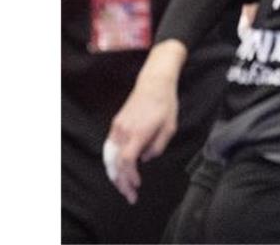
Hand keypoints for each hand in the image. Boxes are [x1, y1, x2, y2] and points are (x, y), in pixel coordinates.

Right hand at [104, 41, 186, 202]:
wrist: (154, 83)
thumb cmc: (165, 104)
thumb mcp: (170, 127)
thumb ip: (158, 146)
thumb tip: (145, 159)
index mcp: (138, 133)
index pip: (127, 161)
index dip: (129, 176)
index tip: (137, 185)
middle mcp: (124, 131)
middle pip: (115, 163)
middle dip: (121, 182)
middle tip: (130, 196)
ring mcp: (117, 127)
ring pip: (109, 157)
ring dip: (115, 174)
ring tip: (122, 187)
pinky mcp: (115, 124)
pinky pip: (109, 148)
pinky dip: (112, 162)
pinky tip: (117, 171)